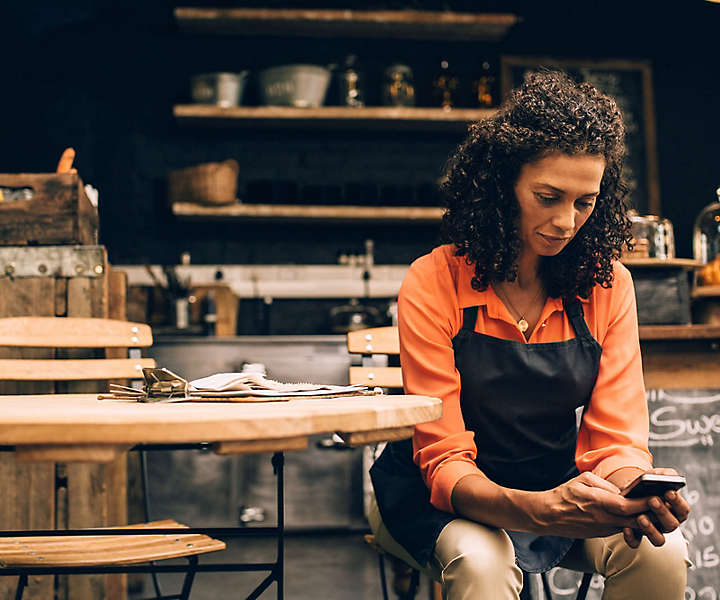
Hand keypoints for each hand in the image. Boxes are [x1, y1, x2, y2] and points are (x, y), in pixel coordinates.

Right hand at [533, 472, 647, 538]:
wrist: (548, 515)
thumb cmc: (564, 495)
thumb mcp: (583, 480)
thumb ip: (605, 483)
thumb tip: (621, 491)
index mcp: (598, 502)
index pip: (628, 506)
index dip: (645, 502)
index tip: (658, 496)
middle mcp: (603, 518)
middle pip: (634, 519)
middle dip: (650, 513)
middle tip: (663, 505)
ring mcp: (603, 528)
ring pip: (630, 526)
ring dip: (643, 519)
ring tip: (654, 510)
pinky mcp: (601, 534)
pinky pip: (621, 528)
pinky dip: (630, 522)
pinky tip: (636, 515)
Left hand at [621, 467, 689, 548]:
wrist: (629, 494)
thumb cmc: (647, 486)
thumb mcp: (655, 476)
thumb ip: (664, 474)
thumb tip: (669, 475)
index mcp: (676, 511)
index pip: (683, 510)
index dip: (677, 502)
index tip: (668, 492)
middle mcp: (667, 524)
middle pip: (672, 525)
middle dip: (662, 512)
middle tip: (652, 500)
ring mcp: (654, 532)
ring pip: (658, 539)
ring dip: (650, 529)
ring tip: (640, 517)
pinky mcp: (637, 536)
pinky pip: (636, 543)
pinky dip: (631, 537)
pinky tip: (626, 528)